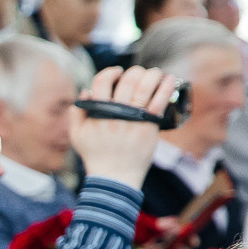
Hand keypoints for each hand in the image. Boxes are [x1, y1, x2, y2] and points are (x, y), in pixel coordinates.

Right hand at [69, 65, 178, 189]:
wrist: (114, 176)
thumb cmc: (96, 155)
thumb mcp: (77, 135)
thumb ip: (77, 113)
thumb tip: (85, 91)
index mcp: (97, 112)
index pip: (102, 81)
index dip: (110, 72)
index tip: (118, 72)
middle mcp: (116, 113)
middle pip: (127, 80)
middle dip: (135, 72)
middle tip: (139, 74)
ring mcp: (133, 119)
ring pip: (145, 86)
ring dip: (152, 74)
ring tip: (155, 74)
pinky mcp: (149, 125)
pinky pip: (159, 101)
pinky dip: (166, 87)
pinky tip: (170, 79)